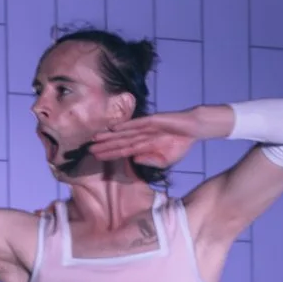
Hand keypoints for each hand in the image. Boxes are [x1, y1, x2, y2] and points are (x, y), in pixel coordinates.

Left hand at [83, 107, 215, 171]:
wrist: (193, 130)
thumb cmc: (180, 145)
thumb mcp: (165, 160)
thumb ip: (150, 161)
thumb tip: (134, 159)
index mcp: (143, 146)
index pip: (122, 150)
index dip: (109, 153)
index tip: (96, 156)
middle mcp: (141, 136)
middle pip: (119, 141)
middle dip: (104, 145)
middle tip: (88, 149)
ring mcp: (145, 128)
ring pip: (124, 133)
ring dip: (110, 136)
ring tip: (95, 138)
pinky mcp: (152, 120)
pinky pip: (137, 124)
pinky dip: (125, 126)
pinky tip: (113, 128)